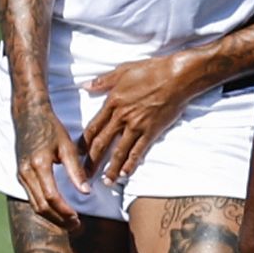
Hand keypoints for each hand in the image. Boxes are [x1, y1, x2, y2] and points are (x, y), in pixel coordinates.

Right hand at [13, 100, 90, 230]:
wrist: (29, 115)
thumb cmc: (51, 128)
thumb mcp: (67, 146)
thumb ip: (76, 170)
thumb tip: (86, 192)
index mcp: (39, 165)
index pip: (51, 197)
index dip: (65, 211)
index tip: (78, 218)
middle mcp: (26, 173)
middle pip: (41, 206)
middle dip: (58, 219)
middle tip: (76, 226)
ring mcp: (21, 174)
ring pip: (34, 204)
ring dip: (51, 216)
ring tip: (69, 221)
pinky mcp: (20, 175)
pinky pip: (31, 197)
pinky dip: (44, 207)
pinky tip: (58, 210)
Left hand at [79, 52, 195, 183]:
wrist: (177, 76)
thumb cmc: (152, 70)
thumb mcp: (123, 70)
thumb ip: (103, 81)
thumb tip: (86, 86)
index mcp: (112, 103)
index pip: (93, 128)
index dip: (83, 143)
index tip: (76, 154)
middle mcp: (122, 117)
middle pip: (101, 144)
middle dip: (91, 161)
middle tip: (83, 176)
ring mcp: (137, 126)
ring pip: (119, 151)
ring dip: (110, 168)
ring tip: (104, 182)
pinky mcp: (152, 131)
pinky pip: (139, 151)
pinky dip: (131, 164)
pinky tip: (125, 174)